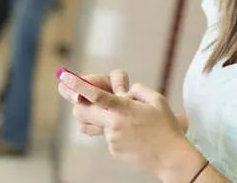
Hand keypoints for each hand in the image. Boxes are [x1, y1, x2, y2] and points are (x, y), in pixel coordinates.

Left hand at [61, 75, 203, 180]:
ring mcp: (112, 140)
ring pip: (96, 123)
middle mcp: (114, 125)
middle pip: (82, 111)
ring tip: (122, 117)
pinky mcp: (114, 150)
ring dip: (99, 116)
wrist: (171, 158)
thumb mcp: (156, 100)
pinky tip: (133, 133)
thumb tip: (123, 92)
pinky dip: (115, 130)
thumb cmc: (166, 127)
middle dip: (75, 100)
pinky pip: (107, 135)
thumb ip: (136, 90)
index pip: (96, 96)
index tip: (65, 78)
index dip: (78, 86)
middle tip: (69, 92)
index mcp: (124, 109)